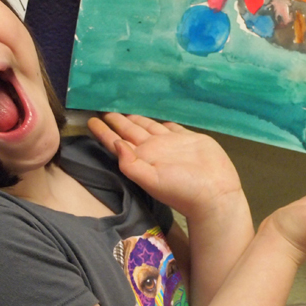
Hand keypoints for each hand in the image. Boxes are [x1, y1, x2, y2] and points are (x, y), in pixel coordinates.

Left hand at [87, 113, 243, 221]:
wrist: (215, 195)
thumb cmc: (183, 190)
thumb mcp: (151, 180)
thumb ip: (131, 164)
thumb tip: (115, 143)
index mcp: (141, 158)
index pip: (117, 142)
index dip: (104, 132)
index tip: (90, 121)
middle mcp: (153, 149)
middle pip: (130, 131)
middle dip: (117, 121)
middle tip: (104, 111)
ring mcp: (171, 144)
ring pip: (148, 126)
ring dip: (136, 119)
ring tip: (124, 112)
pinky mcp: (188, 139)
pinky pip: (171, 127)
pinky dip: (162, 122)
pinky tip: (157, 118)